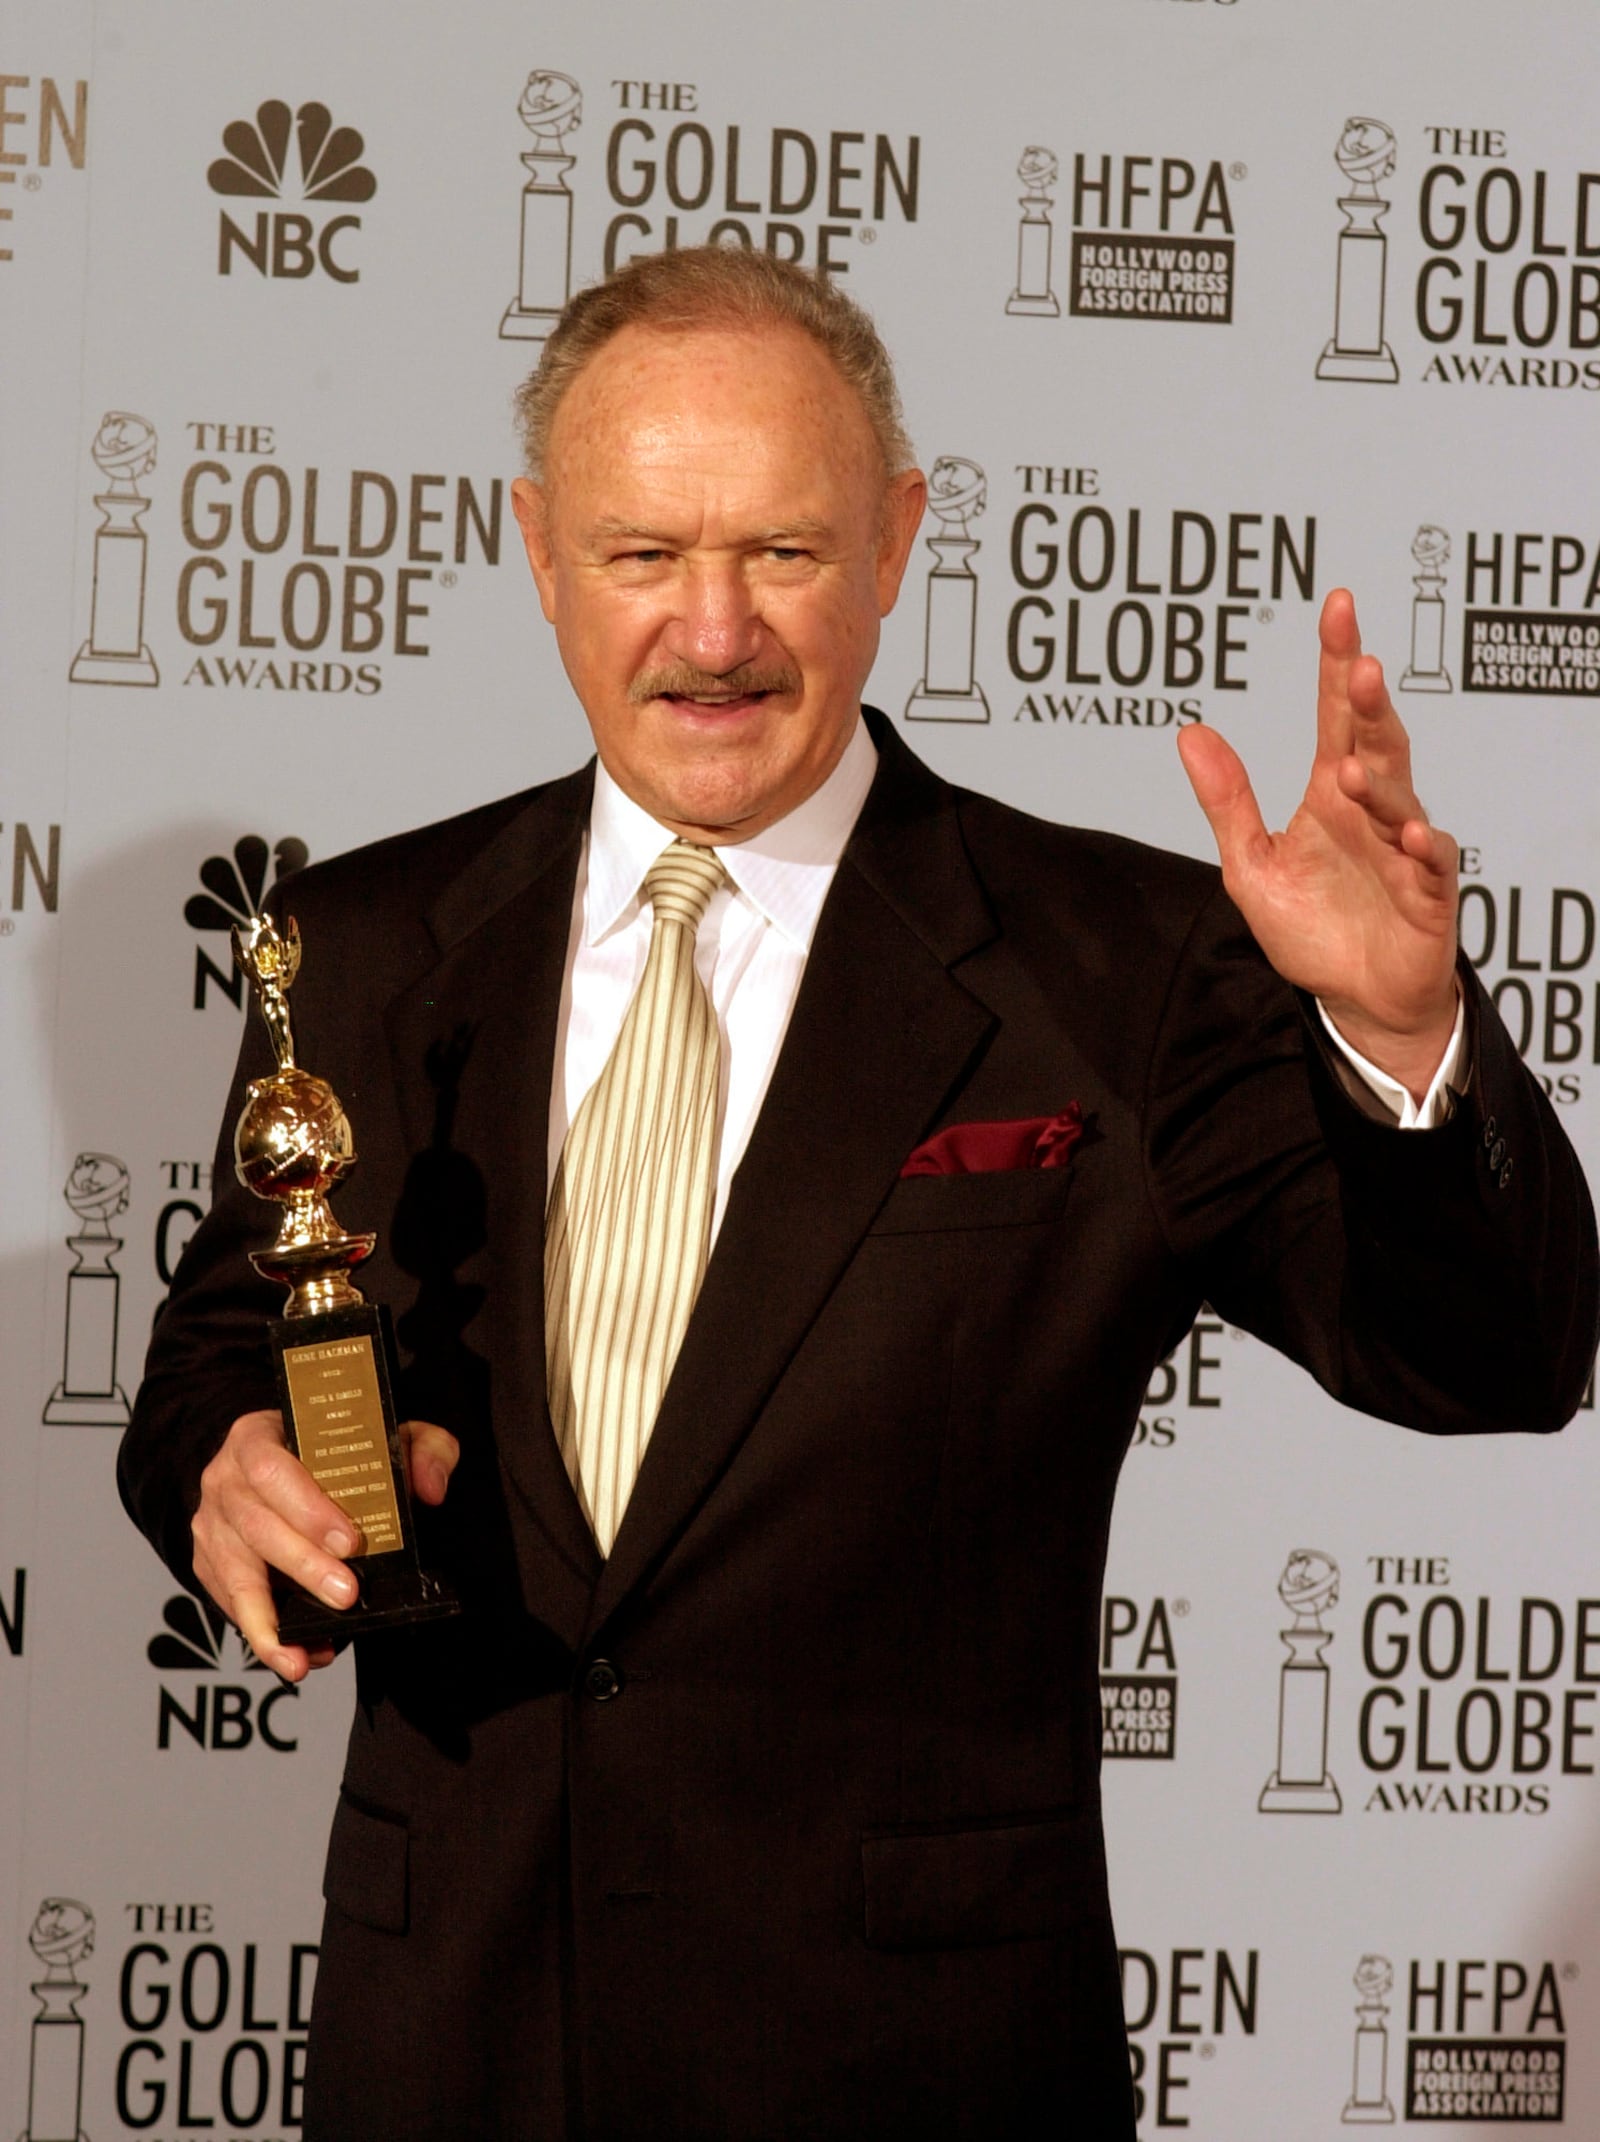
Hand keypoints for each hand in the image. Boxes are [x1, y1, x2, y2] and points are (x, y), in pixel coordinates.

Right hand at [191, 1408, 459, 1680]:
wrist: (281, 1461)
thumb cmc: (330, 1450)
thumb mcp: (382, 1435)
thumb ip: (420, 1449)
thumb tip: (430, 1488)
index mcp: (257, 1437)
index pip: (273, 1469)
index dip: (308, 1508)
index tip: (349, 1542)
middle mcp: (225, 1480)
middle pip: (256, 1527)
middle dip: (303, 1567)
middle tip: (345, 1596)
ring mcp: (212, 1525)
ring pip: (235, 1575)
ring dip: (268, 1620)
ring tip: (299, 1658)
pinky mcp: (209, 1564)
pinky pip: (230, 1603)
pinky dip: (264, 1633)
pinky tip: (299, 1652)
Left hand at [1177, 587, 1459, 1100]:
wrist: (1357, 999)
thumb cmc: (1314, 928)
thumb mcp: (1252, 865)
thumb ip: (1227, 802)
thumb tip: (1189, 734)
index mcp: (1333, 794)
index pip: (1338, 716)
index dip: (1339, 662)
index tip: (1338, 607)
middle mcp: (1374, 810)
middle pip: (1379, 742)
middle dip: (1371, 706)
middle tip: (1361, 666)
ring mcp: (1405, 850)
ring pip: (1403, 800)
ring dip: (1382, 781)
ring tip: (1353, 767)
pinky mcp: (1427, 896)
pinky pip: (1430, 865)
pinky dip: (1421, 848)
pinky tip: (1409, 835)